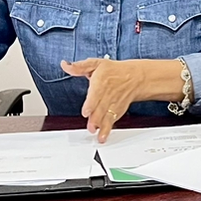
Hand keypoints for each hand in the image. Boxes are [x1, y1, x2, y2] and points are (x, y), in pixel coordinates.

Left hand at [61, 57, 180, 142]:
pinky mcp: (117, 112)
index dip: (91, 104)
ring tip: (97, 135)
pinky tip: (102, 136)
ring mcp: (113, 104)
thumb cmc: (114, 71)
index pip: (96, 94)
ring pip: (107, 117)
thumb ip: (79, 67)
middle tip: (91, 127)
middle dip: (96, 119)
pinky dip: (107, 130)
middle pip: (101, 108)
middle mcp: (107, 95)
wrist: (135, 77)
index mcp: (101, 82)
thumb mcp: (96, 64)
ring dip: (102, 127)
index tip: (86, 112)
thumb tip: (65, 65)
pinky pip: (112, 121)